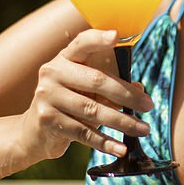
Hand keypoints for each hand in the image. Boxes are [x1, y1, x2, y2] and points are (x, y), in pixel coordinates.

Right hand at [22, 29, 153, 160]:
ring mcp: (47, 97)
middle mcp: (52, 73)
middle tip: (149, 106)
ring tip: (144, 130)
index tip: (116, 35)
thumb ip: (110, 86)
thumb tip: (141, 91)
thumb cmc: (68, 104)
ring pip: (93, 110)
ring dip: (123, 122)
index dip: (98, 39)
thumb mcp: (86, 90)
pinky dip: (106, 143)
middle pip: (97, 81)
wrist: (34, 131)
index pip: (82, 43)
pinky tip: (121, 149)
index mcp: (64, 59)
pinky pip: (84, 133)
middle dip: (128, 95)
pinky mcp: (48, 120)